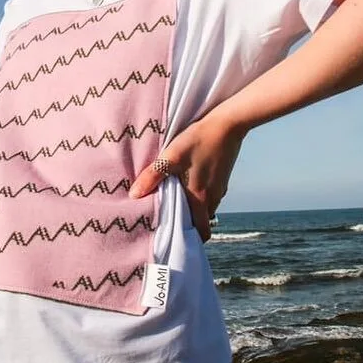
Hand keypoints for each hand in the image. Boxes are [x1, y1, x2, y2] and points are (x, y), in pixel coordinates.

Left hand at [129, 111, 246, 241]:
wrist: (228, 124)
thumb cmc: (199, 139)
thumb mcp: (171, 156)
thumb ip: (153, 175)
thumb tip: (134, 195)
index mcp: (201, 198)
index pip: (201, 232)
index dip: (190, 239)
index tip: (176, 239)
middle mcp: (213, 197)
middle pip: (202, 221)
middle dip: (189, 225)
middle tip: (170, 220)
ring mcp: (220, 187)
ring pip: (206, 208)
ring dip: (194, 209)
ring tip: (175, 201)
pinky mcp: (223, 177)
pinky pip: (210, 195)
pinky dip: (200, 195)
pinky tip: (188, 183)